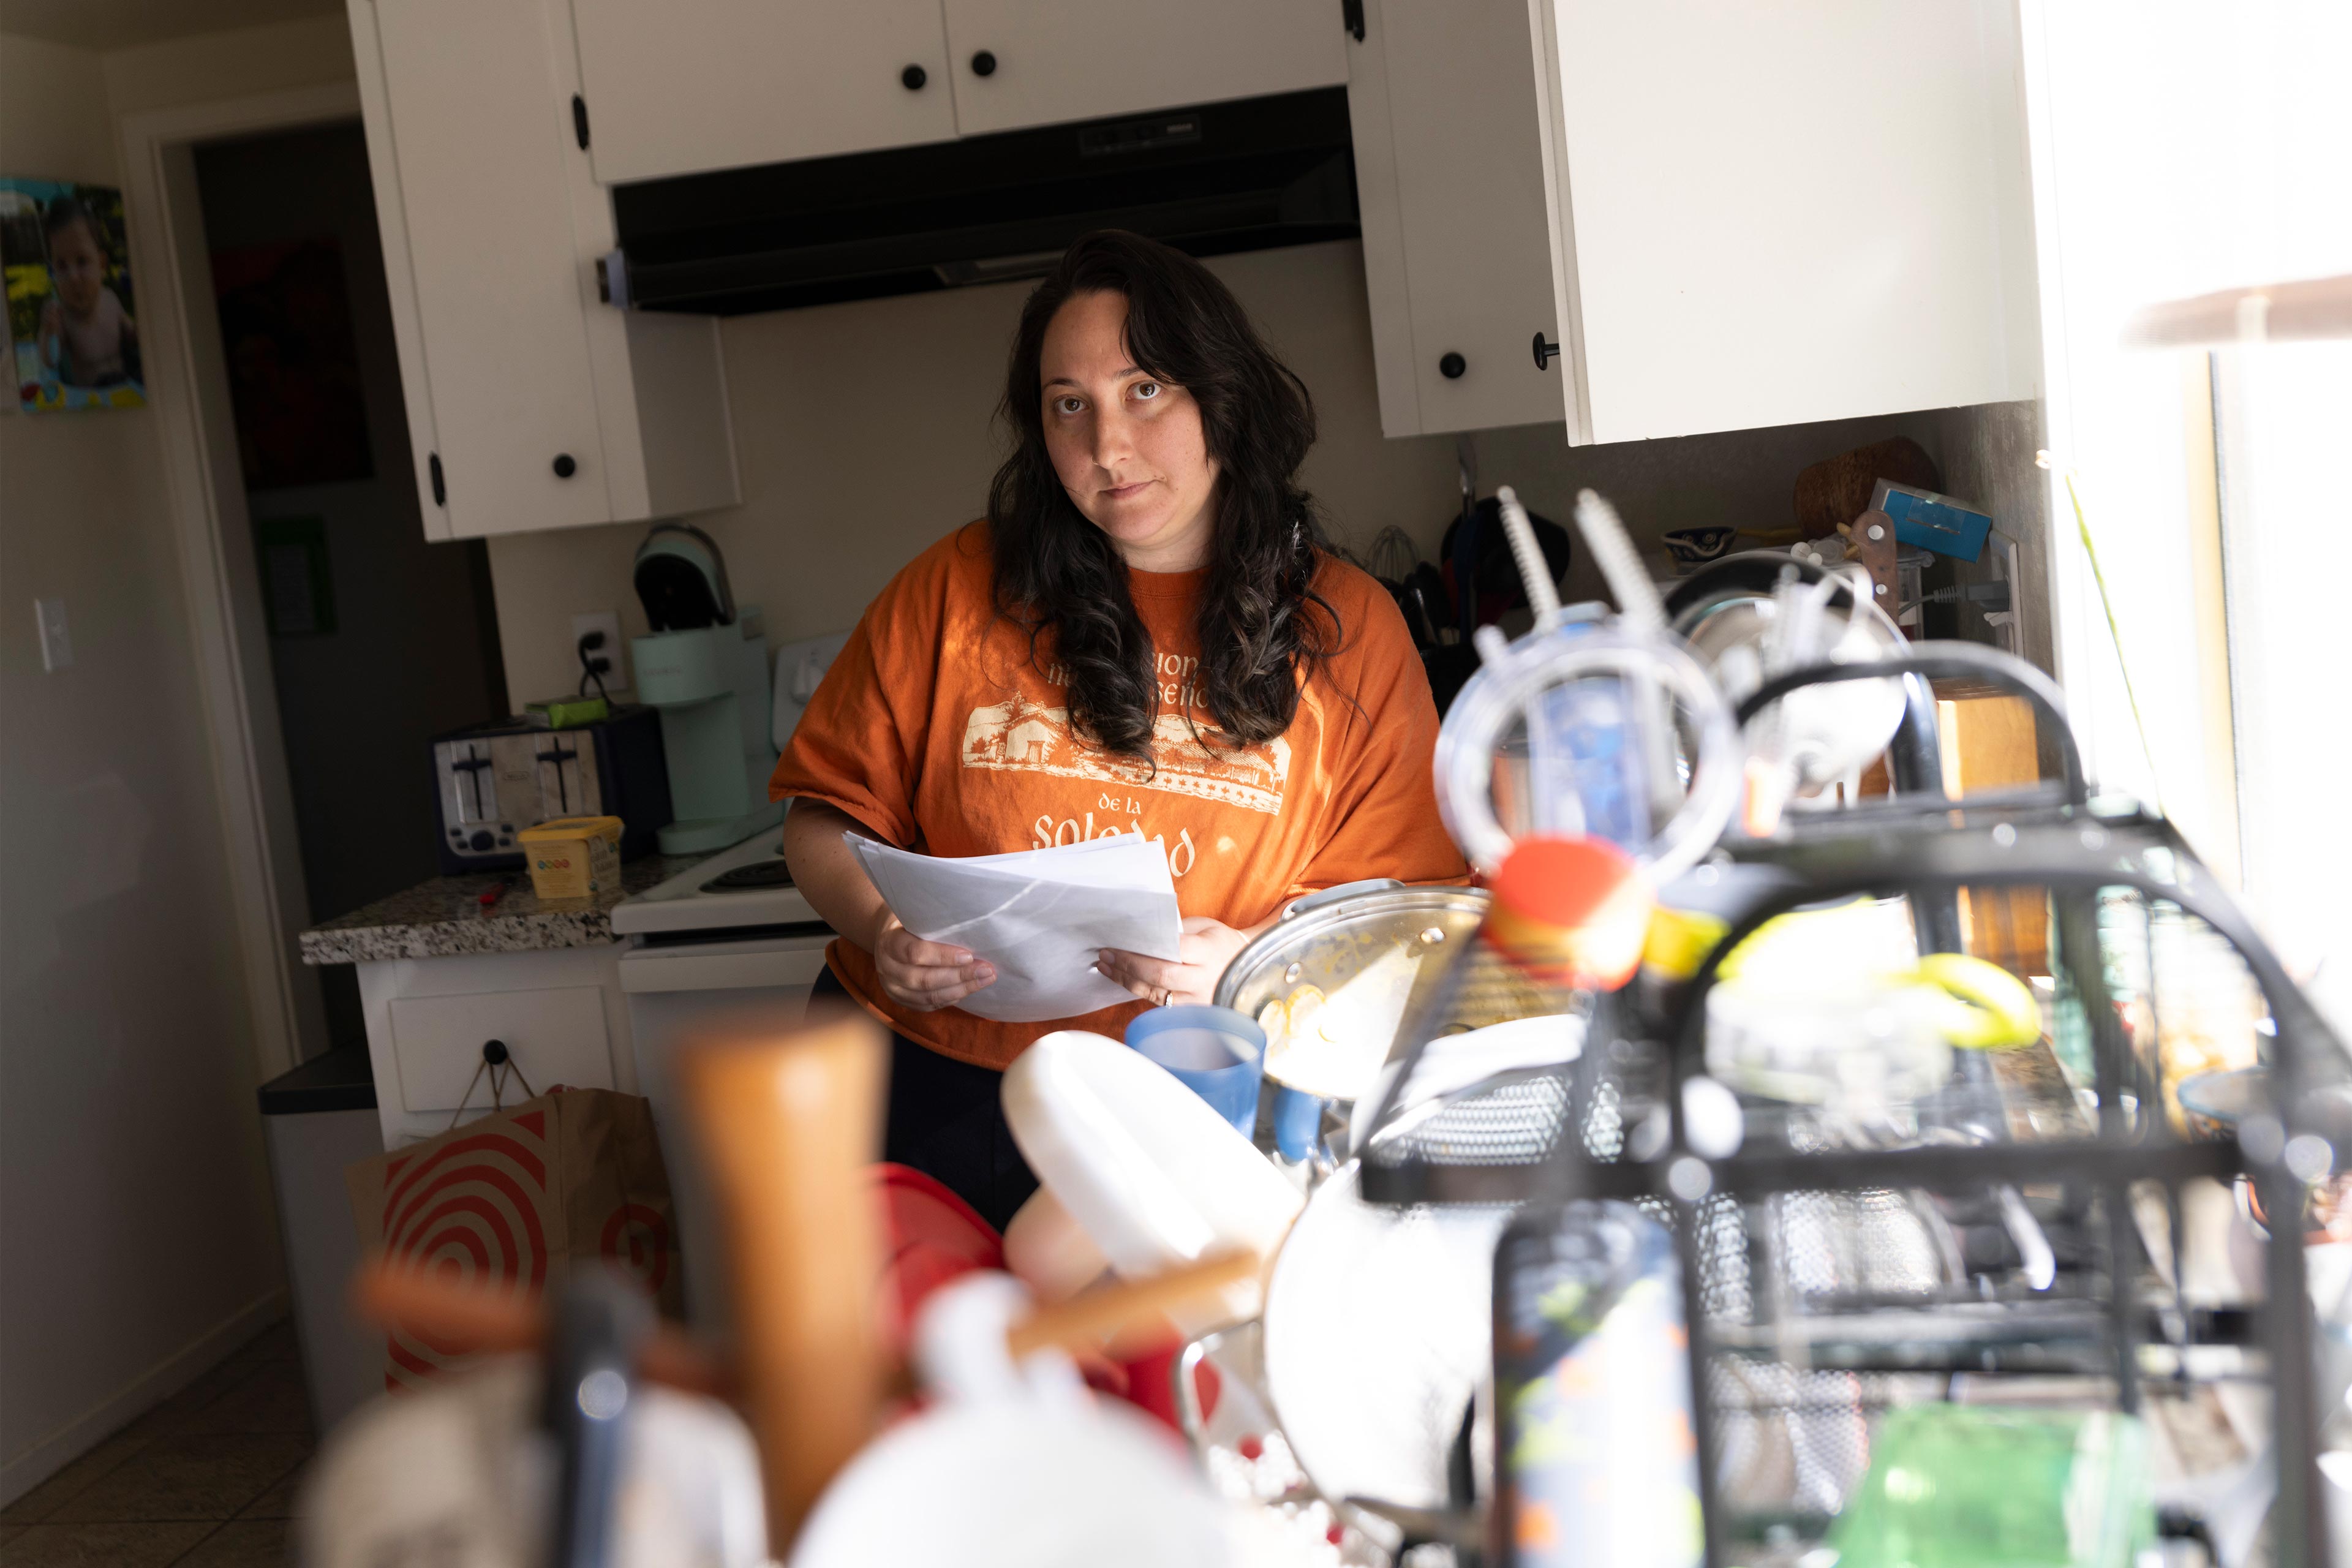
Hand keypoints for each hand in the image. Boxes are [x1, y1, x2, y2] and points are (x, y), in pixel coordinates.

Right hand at [870, 912, 995, 1011]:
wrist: (887, 937)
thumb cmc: (909, 922)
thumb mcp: (914, 916)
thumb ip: (934, 925)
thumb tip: (973, 930)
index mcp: (888, 943)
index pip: (914, 952)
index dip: (943, 956)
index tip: (969, 955)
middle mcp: (887, 969)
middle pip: (924, 979)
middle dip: (959, 976)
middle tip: (986, 970)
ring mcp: (893, 989)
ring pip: (929, 996)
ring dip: (961, 989)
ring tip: (985, 979)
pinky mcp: (902, 1001)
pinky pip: (929, 1005)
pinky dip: (951, 998)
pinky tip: (969, 989)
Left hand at [1096, 916, 1253, 1009]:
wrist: (1246, 968)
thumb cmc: (1218, 942)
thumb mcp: (1203, 927)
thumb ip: (1175, 932)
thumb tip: (1137, 935)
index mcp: (1208, 951)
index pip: (1171, 951)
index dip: (1140, 950)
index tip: (1116, 944)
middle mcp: (1204, 979)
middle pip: (1159, 976)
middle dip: (1127, 966)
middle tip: (1104, 956)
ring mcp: (1198, 1000)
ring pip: (1155, 994)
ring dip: (1126, 981)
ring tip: (1106, 968)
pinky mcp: (1192, 1013)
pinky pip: (1159, 1003)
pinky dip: (1138, 991)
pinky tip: (1124, 980)